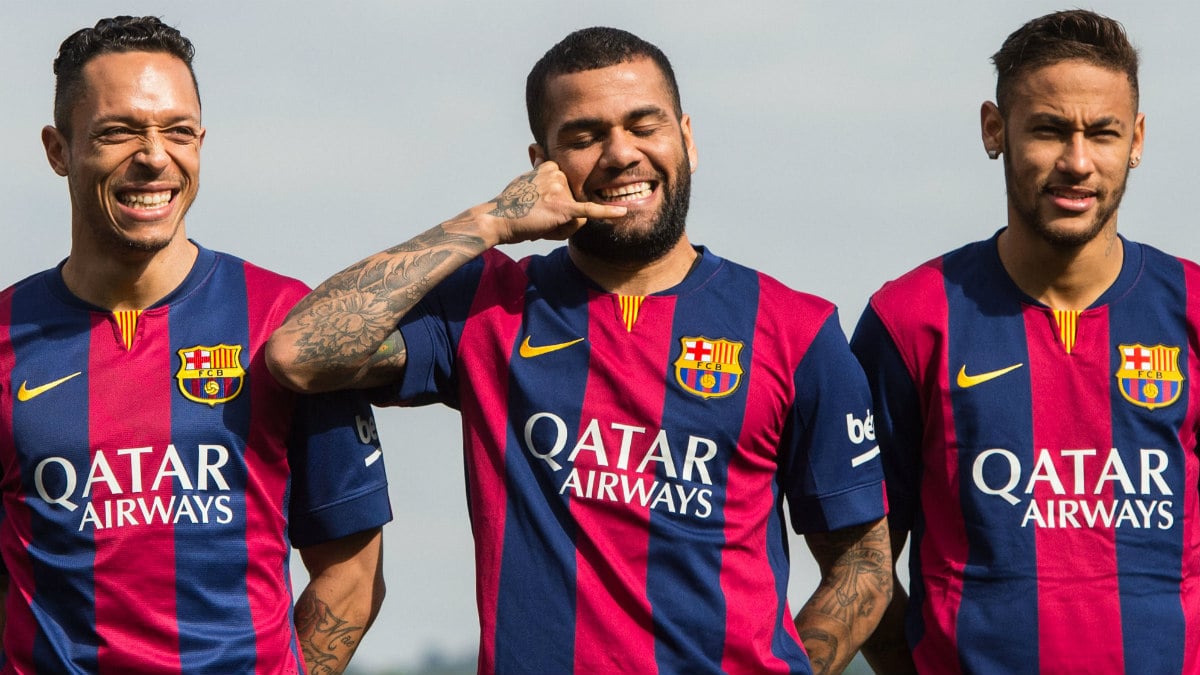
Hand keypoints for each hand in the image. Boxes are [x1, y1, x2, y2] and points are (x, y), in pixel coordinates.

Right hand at [485, 162, 625, 244]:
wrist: (498, 220)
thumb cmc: (511, 205)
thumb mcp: (525, 179)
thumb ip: (537, 166)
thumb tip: (536, 147)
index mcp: (552, 167)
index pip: (570, 193)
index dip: (557, 208)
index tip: (537, 209)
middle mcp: (558, 174)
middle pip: (576, 206)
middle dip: (561, 221)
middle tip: (538, 219)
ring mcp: (560, 190)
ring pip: (577, 220)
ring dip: (560, 230)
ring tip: (540, 225)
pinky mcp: (563, 207)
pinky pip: (589, 211)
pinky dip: (607, 212)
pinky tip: (623, 212)